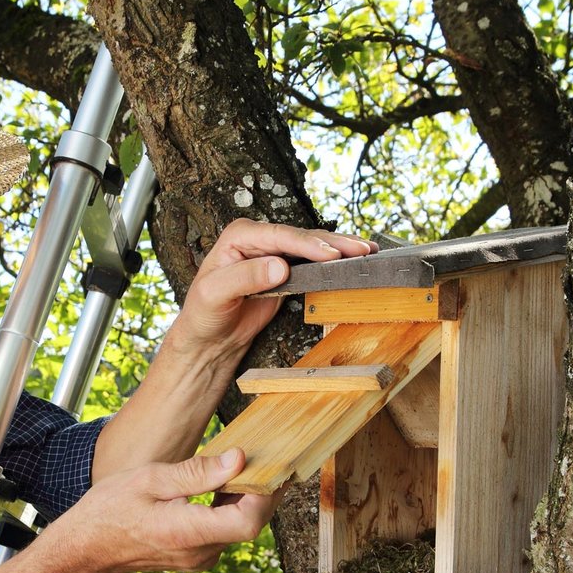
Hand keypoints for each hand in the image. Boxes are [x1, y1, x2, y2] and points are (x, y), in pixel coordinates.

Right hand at [44, 449, 283, 572]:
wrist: (86, 549)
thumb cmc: (110, 510)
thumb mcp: (150, 479)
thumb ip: (197, 472)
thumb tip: (238, 459)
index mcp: (187, 532)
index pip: (248, 522)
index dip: (266, 494)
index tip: (270, 465)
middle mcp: (199, 552)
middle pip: (251, 524)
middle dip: (262, 490)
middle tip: (265, 456)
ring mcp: (199, 558)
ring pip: (240, 527)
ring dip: (246, 497)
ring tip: (242, 464)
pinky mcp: (196, 556)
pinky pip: (225, 531)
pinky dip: (230, 507)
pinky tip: (223, 483)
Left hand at [168, 218, 376, 363]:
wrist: (211, 337)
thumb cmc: (204, 314)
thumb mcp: (216, 294)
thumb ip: (246, 277)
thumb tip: (280, 266)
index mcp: (239, 236)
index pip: (279, 236)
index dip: (307, 244)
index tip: (330, 254)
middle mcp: (259, 239)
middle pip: (301, 237)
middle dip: (333, 243)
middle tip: (361, 250)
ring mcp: (275, 253)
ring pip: (312, 246)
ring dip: (341, 249)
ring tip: (368, 252)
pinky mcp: (287, 271)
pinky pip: (314, 263)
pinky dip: (334, 263)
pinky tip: (353, 262)